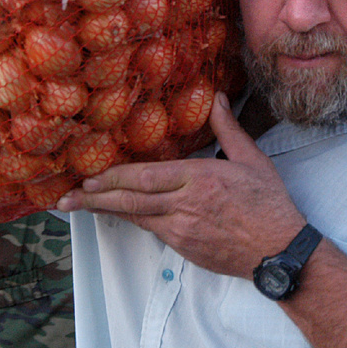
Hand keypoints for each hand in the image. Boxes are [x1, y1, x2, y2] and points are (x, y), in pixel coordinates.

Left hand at [57, 93, 306, 278]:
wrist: (279, 250)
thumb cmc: (268, 203)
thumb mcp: (251, 158)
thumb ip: (227, 128)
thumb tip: (216, 97)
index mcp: (199, 178)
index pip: (145, 177)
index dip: (114, 178)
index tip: (90, 177)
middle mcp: (184, 205)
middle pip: (130, 201)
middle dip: (95, 199)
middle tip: (67, 199)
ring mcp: (182, 230)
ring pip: (136, 218)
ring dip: (107, 212)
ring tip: (80, 207)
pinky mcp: (184, 248)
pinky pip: (153, 231)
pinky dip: (134, 221)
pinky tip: (119, 215)